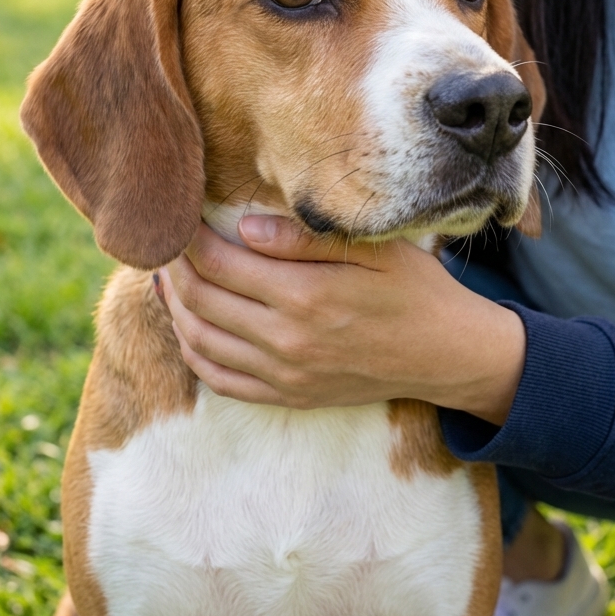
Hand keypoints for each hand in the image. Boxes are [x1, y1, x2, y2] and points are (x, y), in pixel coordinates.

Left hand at [160, 217, 526, 423]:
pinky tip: (192, 327)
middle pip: (203, 302)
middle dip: (176, 269)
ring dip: (177, 309)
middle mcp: (289, 340)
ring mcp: (287, 375)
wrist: (446, 355)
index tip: (182, 218)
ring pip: (203, 343)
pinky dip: (195, 353)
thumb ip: (305, 238)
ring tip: (173, 280)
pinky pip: (223, 381)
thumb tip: (242, 227)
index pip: (221, 264)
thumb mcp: (374, 247)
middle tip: (168, 244)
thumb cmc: (414, 288)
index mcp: (307, 295)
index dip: (191, 240)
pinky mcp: (290, 396)